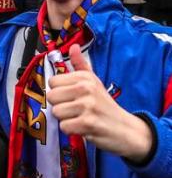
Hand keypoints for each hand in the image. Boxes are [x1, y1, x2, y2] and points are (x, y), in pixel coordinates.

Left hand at [49, 44, 152, 161]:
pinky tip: (83, 127)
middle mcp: (85, 88)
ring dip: (66, 119)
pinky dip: (71, 130)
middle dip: (60, 106)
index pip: (52, 82)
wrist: (126, 129)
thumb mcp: (94, 82)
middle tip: (75, 110)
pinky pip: (64, 126)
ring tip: (80, 118)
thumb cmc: (105, 105)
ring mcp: (87, 105)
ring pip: (56, 112)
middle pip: (51, 97)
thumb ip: (80, 65)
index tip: (72, 97)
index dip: (59, 92)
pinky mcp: (87, 123)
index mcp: (84, 77)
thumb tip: (73, 47)